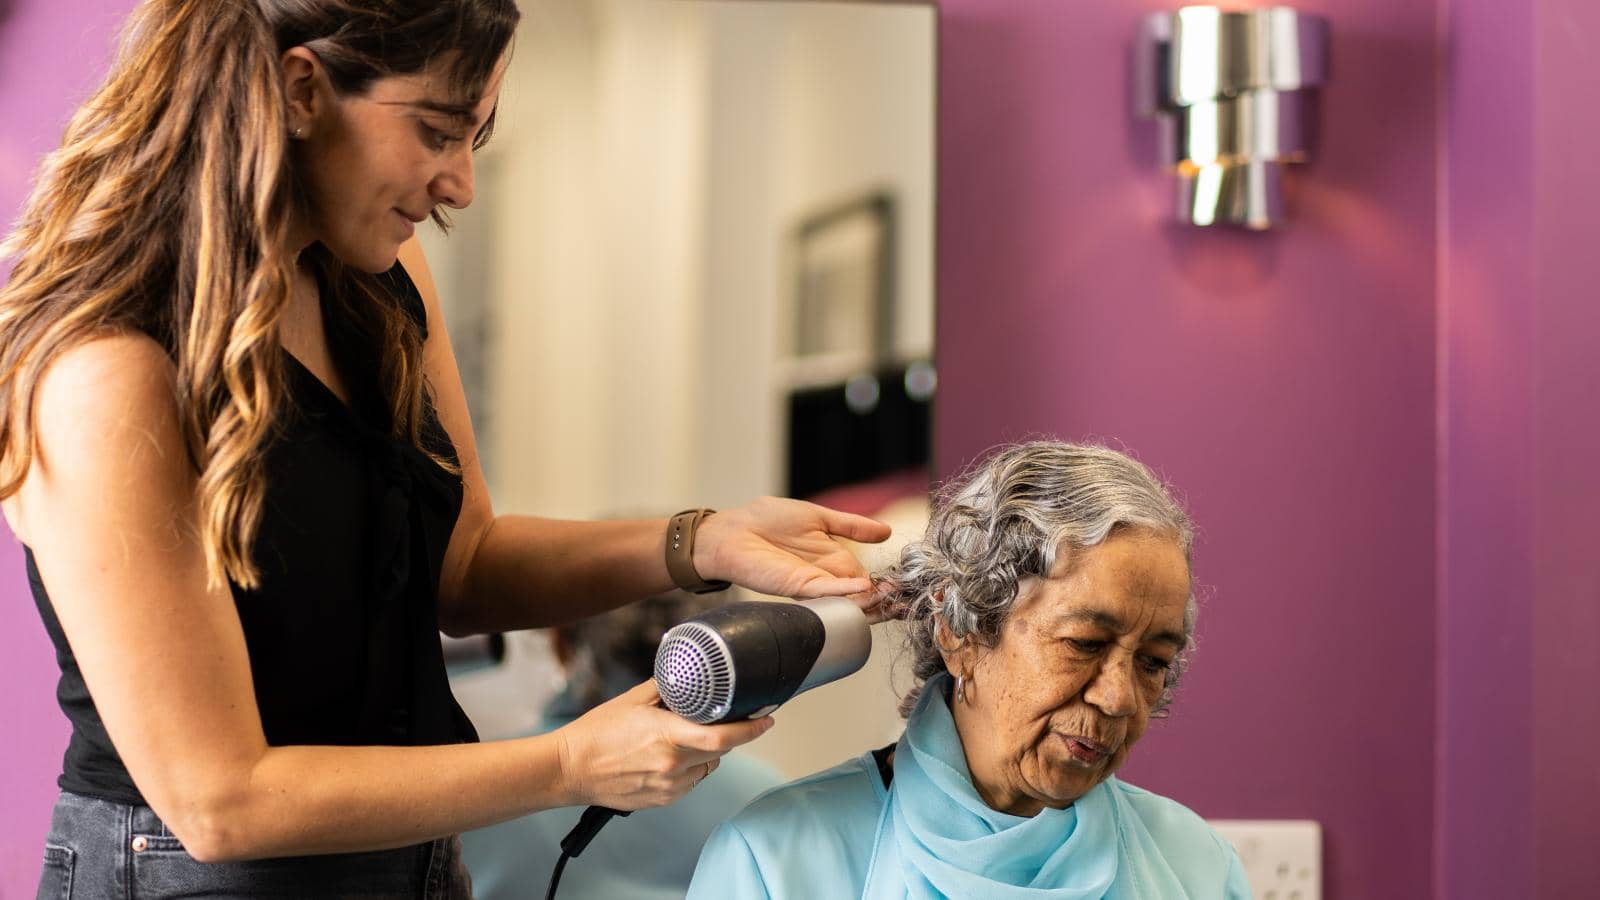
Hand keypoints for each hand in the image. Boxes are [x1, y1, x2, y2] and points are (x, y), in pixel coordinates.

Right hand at [554, 680, 772, 810]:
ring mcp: (668, 786)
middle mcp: (672, 765)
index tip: (767, 720)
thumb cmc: (596, 733)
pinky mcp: (663, 800)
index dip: (751, 730)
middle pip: (720, 751)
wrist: (570, 769)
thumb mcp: (632, 700)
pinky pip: (690, 782)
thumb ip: (665, 688)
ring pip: (707, 767)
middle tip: (726, 719)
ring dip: (708, 752)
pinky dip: (690, 768)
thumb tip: (687, 674)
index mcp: (667, 736)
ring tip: (684, 737)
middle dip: (728, 735)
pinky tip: (670, 756)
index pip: (723, 738)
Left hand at [693, 497, 891, 600]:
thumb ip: (851, 527)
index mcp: (832, 560)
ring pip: (847, 599)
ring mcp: (813, 584)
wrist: (733, 530)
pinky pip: (827, 590)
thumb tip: (886, 532)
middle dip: (882, 598)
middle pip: (860, 595)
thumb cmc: (768, 520)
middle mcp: (825, 576)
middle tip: (904, 598)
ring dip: (869, 600)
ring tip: (890, 596)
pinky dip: (845, 591)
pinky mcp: (798, 586)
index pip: (865, 578)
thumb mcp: (819, 517)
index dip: (885, 584)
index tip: (906, 587)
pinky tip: (862, 587)